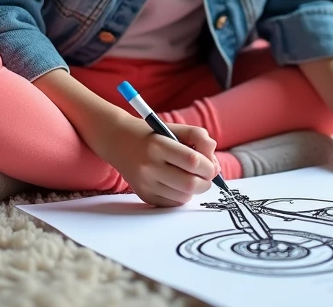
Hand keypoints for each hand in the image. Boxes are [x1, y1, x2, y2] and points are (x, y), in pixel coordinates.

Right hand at [93, 117, 220, 206]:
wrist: (118, 141)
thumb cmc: (152, 133)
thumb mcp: (175, 128)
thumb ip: (200, 138)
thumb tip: (215, 165)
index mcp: (158, 145)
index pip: (193, 161)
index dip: (209, 165)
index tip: (211, 165)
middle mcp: (149, 166)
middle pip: (190, 184)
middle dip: (206, 182)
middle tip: (206, 175)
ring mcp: (145, 183)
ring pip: (183, 197)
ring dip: (194, 189)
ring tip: (190, 176)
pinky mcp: (144, 195)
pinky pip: (172, 203)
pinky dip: (181, 195)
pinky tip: (177, 183)